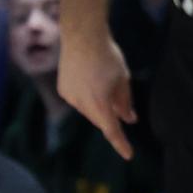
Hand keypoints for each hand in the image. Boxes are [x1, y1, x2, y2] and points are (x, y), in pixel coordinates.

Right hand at [58, 30, 136, 160]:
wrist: (82, 37)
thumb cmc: (107, 56)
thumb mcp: (122, 79)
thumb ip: (125, 102)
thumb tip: (128, 119)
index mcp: (100, 103)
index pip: (111, 130)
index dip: (121, 144)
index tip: (128, 155)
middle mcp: (82, 104)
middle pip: (99, 119)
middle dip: (109, 117)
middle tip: (120, 106)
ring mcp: (70, 98)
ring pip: (88, 110)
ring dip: (97, 105)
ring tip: (102, 83)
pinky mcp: (63, 90)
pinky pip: (78, 100)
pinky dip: (86, 97)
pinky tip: (89, 79)